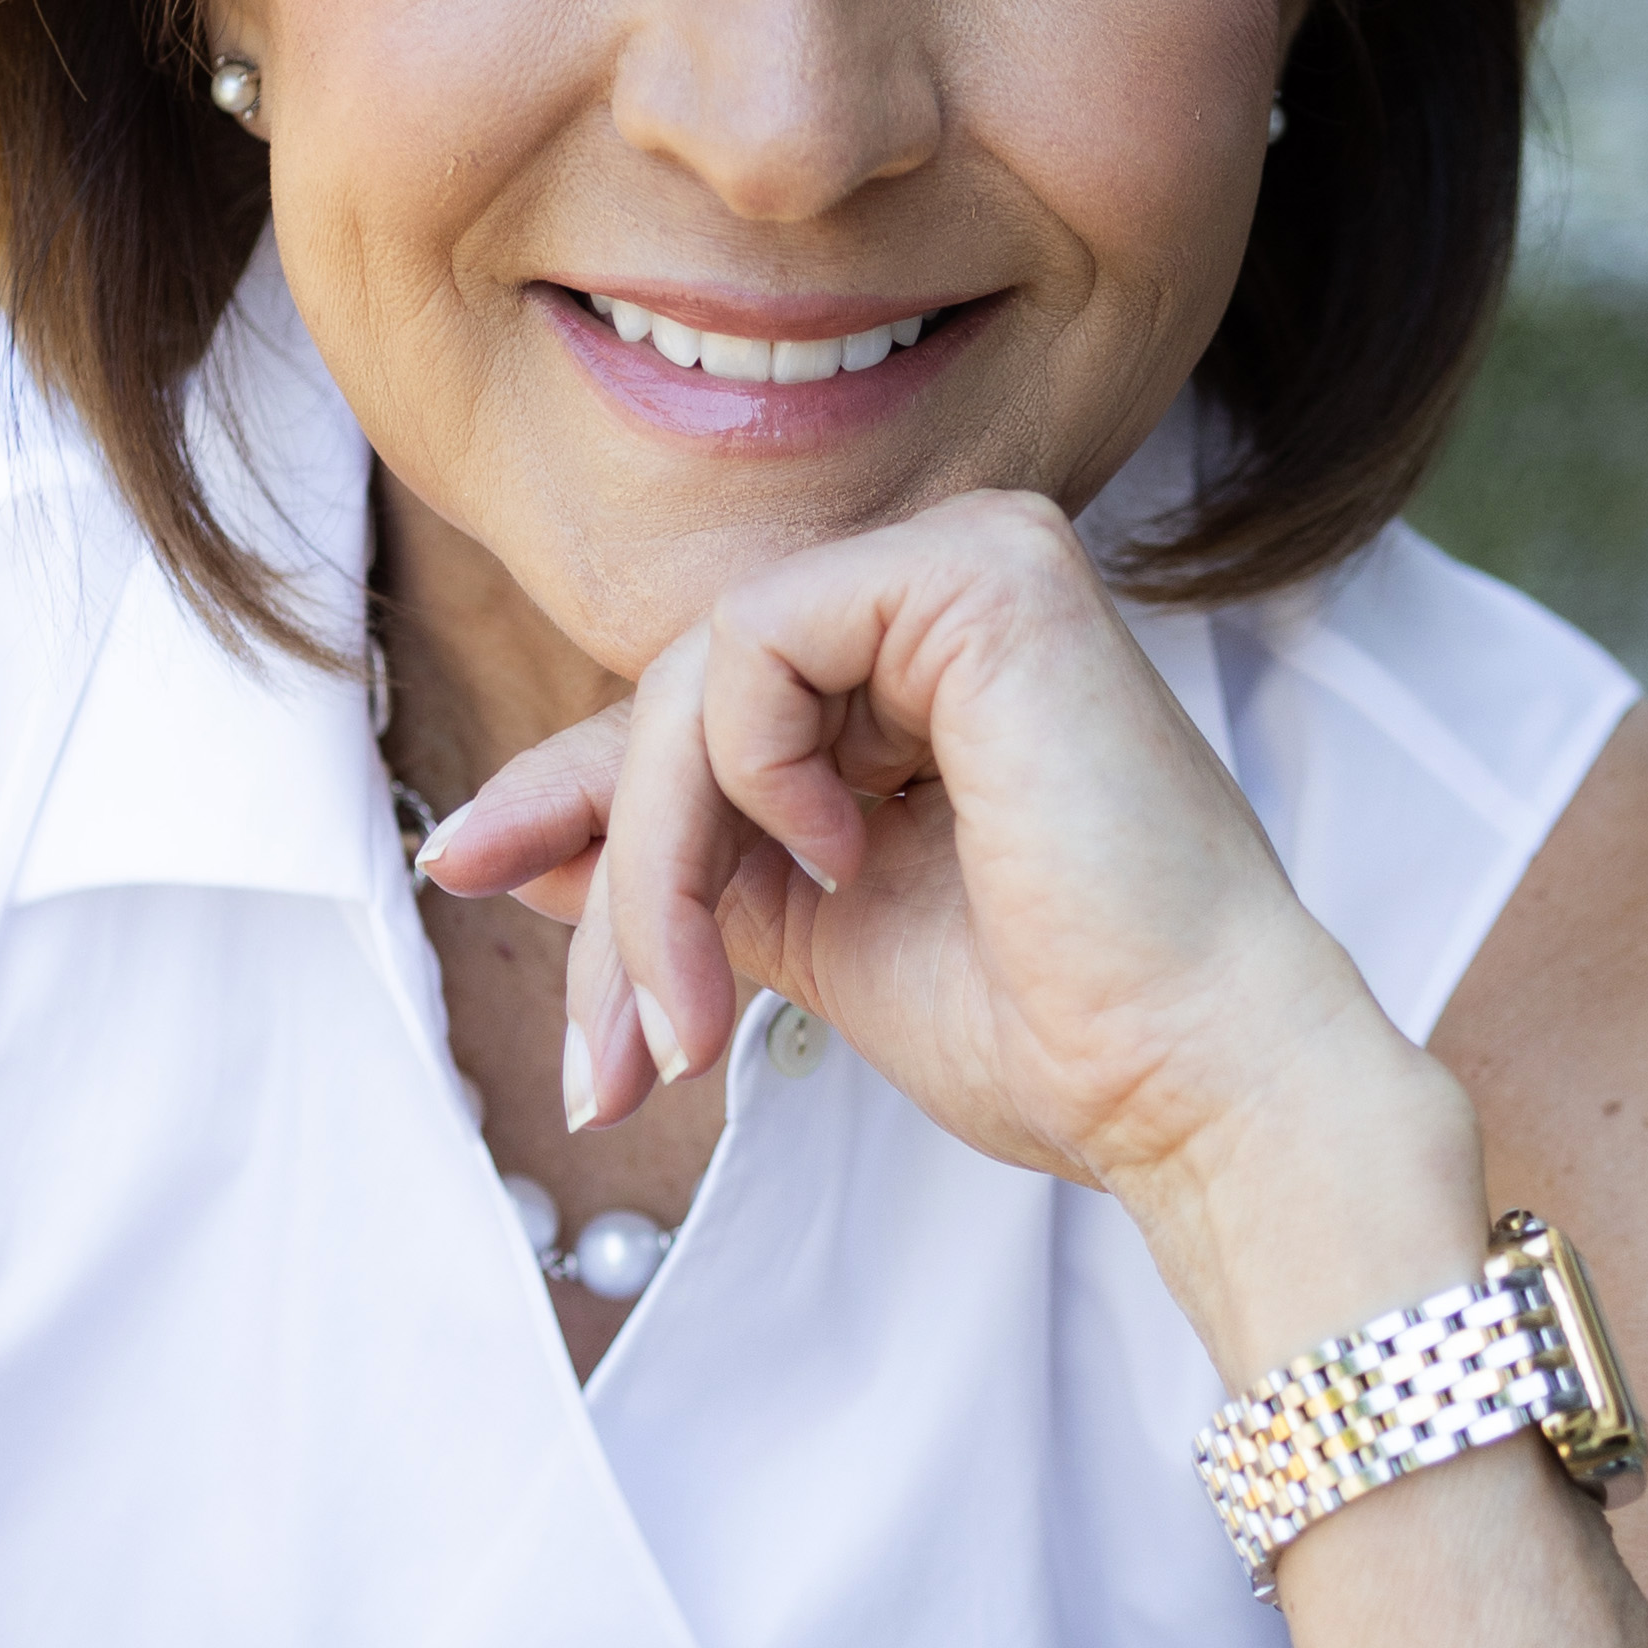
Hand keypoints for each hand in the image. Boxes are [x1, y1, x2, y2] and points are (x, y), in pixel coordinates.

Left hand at [420, 491, 1481, 1370]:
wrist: (1187, 1082)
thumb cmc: (1052, 1029)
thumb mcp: (813, 936)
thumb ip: (687, 869)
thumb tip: (511, 845)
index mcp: (920, 679)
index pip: (697, 712)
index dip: (570, 797)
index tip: (461, 867)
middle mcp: (947, 599)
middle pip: (677, 701)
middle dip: (616, 885)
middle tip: (613, 1054)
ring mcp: (972, 565)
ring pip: (696, 678)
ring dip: (658, 865)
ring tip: (690, 1021)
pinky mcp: (985, 571)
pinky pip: (754, 644)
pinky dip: (746, 769)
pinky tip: (837, 853)